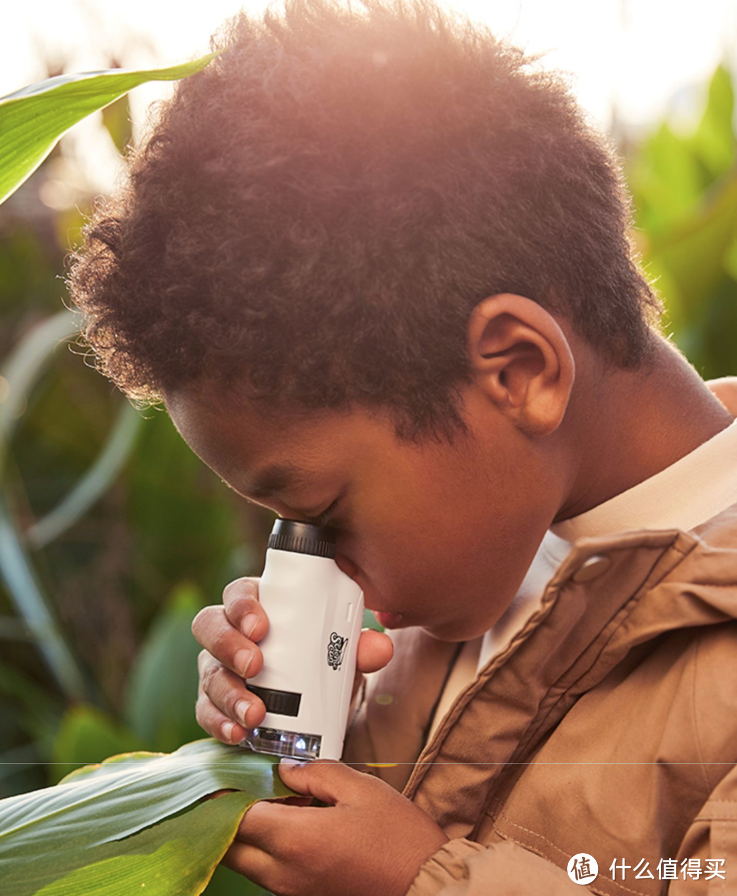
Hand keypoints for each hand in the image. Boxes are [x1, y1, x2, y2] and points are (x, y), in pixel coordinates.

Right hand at [192, 576, 393, 743]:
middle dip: (229, 645)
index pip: (239, 593)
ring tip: (254, 713)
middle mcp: (231, 634)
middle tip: (255, 665)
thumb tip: (380, 647)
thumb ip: (360, 648)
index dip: (243, 605)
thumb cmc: (323, 664)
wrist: (317, 710)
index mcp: (260, 607)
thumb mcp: (343, 656)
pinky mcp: (214, 705)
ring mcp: (218, 669)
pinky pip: (206, 711)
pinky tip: (237, 733)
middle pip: (210, 626)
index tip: (260, 625)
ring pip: (208, 673)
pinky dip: (220, 723)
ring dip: (228, 693)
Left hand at [212, 758, 449, 895]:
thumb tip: (284, 769)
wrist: (424, 887)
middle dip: (226, 815)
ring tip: (269, 796)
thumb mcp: (360, 789)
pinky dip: (266, 846)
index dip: (224, 792)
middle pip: (230, 846)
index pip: (236, 817)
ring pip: (246, 861)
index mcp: (296, 841)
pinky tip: (290, 819)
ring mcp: (292, 891)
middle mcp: (284, 873)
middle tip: (237, 783)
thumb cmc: (398, 839)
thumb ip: (315, 773)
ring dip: (247, 831)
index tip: (221, 771)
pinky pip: (267, 871)